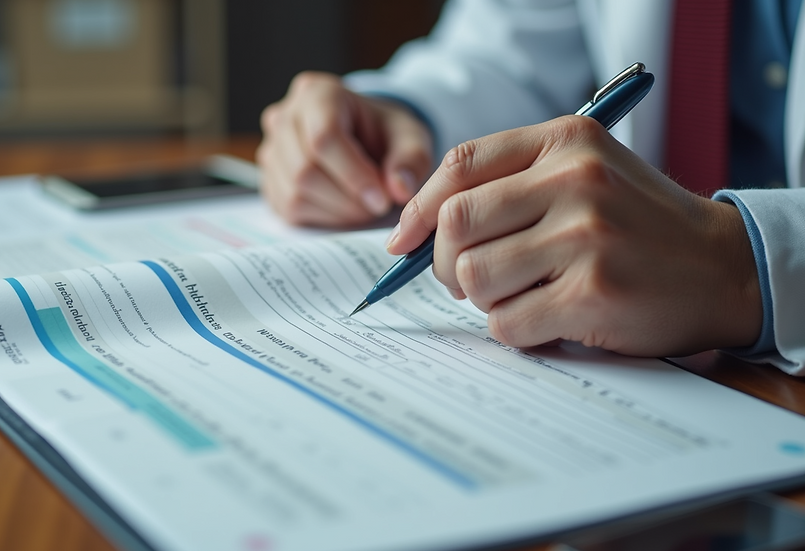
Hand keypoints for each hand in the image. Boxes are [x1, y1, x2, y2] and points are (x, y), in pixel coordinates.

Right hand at [257, 72, 432, 226]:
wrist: (364, 139)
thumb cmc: (384, 134)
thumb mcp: (410, 138)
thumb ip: (410, 160)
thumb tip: (399, 189)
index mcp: (318, 93)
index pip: (324, 137)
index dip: (353, 175)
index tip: (382, 200)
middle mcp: (285, 117)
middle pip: (305, 168)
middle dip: (347, 197)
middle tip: (378, 206)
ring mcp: (271, 149)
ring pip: (295, 192)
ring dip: (336, 210)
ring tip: (364, 206)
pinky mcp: (269, 180)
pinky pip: (289, 208)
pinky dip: (322, 216)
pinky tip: (344, 207)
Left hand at [387, 115, 761, 356]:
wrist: (721, 265)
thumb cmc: (636, 223)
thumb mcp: (582, 174)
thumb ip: (508, 186)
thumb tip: (414, 232)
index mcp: (565, 141)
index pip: (459, 165)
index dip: (418, 207)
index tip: (402, 241)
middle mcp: (575, 180)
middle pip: (455, 223)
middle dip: (444, 263)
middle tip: (466, 280)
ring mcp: (585, 236)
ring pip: (475, 277)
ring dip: (485, 300)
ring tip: (523, 296)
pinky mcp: (593, 293)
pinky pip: (508, 323)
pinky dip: (516, 331)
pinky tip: (549, 320)